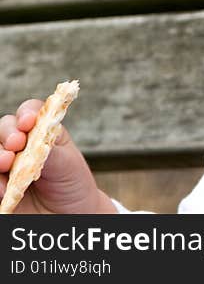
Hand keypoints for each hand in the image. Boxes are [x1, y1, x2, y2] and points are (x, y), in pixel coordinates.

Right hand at [0, 99, 116, 213]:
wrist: (69, 214)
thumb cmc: (71, 184)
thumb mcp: (68, 165)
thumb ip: (50, 151)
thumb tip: (33, 139)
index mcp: (43, 132)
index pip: (30, 112)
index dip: (27, 113)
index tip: (28, 122)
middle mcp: (21, 144)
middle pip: (4, 127)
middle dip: (7, 133)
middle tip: (16, 145)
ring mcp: (7, 164)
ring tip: (6, 165)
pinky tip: (3, 190)